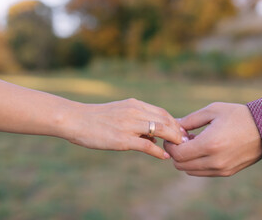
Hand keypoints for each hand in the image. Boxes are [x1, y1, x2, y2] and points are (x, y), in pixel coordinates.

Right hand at [57, 98, 182, 158]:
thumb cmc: (96, 117)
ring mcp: (129, 125)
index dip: (174, 123)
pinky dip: (158, 151)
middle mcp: (134, 111)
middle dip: (178, 131)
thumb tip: (153, 134)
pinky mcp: (123, 139)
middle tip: (185, 142)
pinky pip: (147, 145)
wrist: (75, 119)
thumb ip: (137, 119)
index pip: (162, 112)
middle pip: (166, 120)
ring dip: (173, 140)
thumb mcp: (119, 111)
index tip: (180, 132)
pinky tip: (163, 156)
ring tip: (178, 148)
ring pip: (161, 130)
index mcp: (134, 104)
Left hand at [164, 102, 261, 175]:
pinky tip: (202, 149)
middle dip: (176, 152)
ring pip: (190, 171)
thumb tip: (174, 125)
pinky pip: (202, 172)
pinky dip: (196, 164)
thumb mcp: (213, 111)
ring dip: (186, 159)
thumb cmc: (239, 116)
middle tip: (182, 139)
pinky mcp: (227, 172)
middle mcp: (214, 161)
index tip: (173, 135)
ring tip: (193, 143)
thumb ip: (190, 119)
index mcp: (210, 144)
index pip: (178, 154)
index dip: (170, 145)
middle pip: (181, 165)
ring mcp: (221, 169)